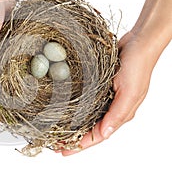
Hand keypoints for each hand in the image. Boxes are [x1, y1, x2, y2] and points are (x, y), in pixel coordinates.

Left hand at [62, 31, 154, 155]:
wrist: (137, 42)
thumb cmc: (138, 66)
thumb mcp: (130, 92)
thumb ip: (118, 114)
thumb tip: (104, 133)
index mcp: (120, 113)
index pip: (97, 135)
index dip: (81, 145)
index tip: (64, 151)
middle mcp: (110, 108)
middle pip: (89, 128)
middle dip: (73, 138)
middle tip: (55, 145)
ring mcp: (104, 97)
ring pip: (86, 116)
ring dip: (72, 125)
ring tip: (56, 132)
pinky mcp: (99, 86)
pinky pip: (85, 102)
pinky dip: (75, 108)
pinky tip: (64, 110)